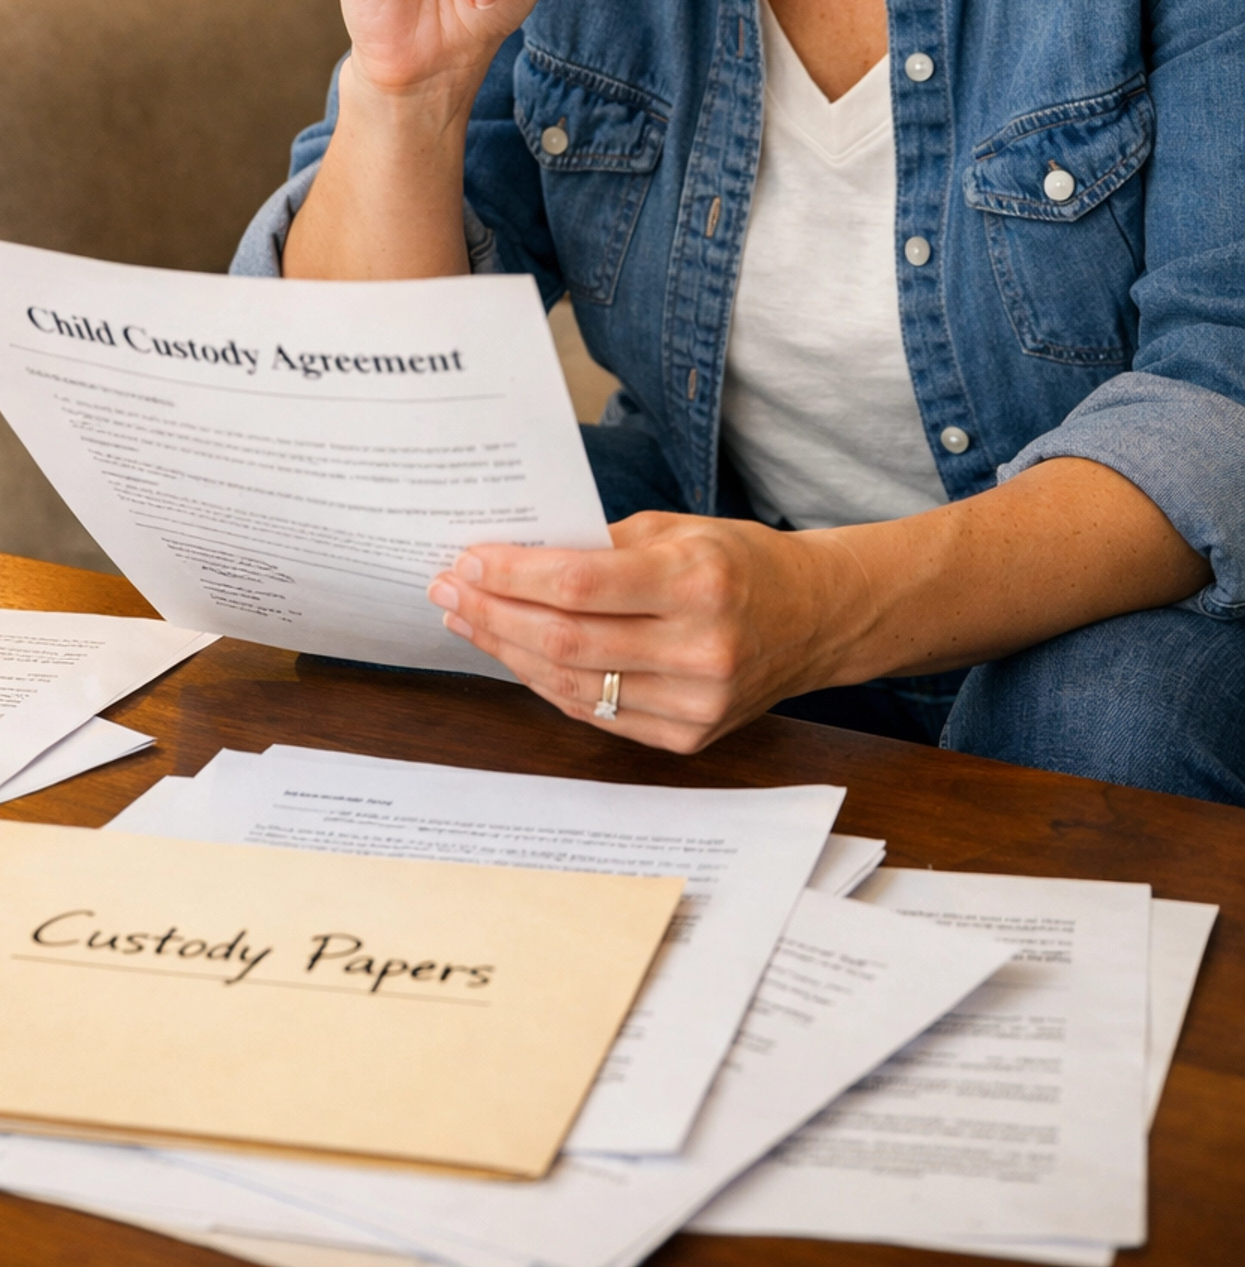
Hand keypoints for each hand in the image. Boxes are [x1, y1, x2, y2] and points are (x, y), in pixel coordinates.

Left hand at [426, 513, 851, 753]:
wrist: (816, 618)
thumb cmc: (741, 562)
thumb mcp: (678, 529)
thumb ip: (601, 547)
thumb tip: (514, 557)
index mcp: (697, 580)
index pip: (579, 584)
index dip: (512, 576)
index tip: (466, 561)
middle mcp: (700, 647)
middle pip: (566, 641)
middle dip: (494, 615)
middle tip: (448, 591)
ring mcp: (696, 702)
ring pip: (574, 685)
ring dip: (509, 652)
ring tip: (469, 622)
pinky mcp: (690, 737)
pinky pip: (598, 714)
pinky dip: (549, 685)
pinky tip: (517, 656)